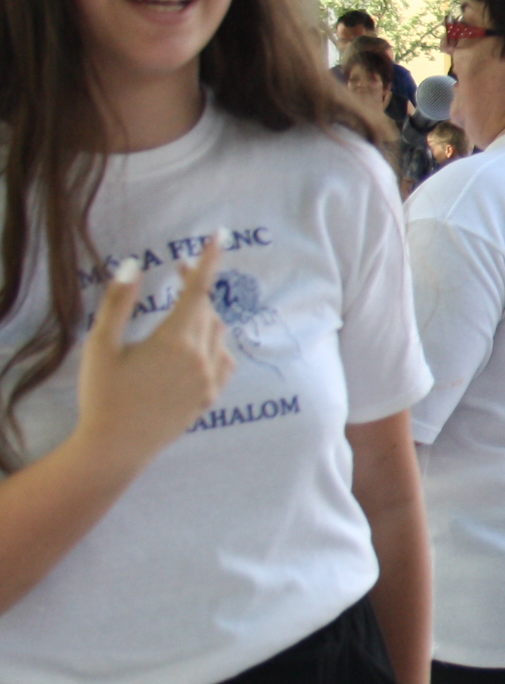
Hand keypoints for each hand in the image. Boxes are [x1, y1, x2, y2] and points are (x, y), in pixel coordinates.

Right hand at [76, 241, 233, 472]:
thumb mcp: (100, 345)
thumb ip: (119, 302)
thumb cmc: (101, 395)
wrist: (114, 449)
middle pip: (209, 309)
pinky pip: (224, 360)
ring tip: (180, 311)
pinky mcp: (210, 398)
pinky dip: (214, 345)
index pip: (199, 289)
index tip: (220, 235)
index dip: (209, 260)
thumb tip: (134, 265)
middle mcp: (200, 358)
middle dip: (197, 286)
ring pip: (219, 334)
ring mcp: (209, 380)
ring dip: (204, 316)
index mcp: (174, 341)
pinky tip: (194, 347)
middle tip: (179, 272)